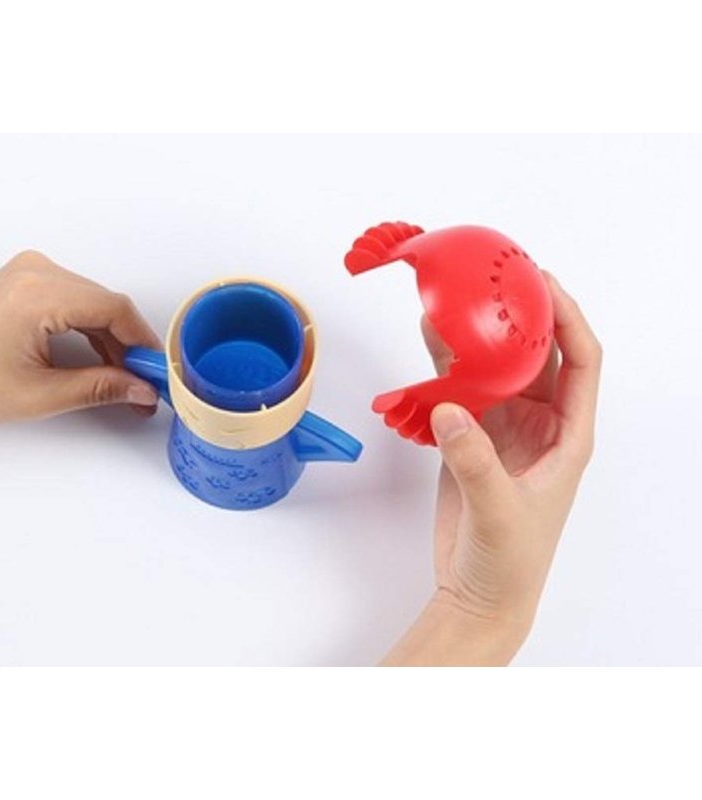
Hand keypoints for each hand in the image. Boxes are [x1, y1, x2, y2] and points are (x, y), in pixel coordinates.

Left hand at [0, 250, 161, 422]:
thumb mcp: (40, 394)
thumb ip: (100, 388)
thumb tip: (141, 389)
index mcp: (37, 295)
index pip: (114, 309)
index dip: (143, 343)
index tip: (157, 371)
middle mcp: (36, 273)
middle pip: (107, 305)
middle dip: (130, 346)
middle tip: (144, 383)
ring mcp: (30, 273)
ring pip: (94, 303)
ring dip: (113, 339)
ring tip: (123, 378)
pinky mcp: (27, 281)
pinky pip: (76, 300)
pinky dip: (92, 329)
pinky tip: (101, 359)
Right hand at [383, 273, 601, 664]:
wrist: (478, 592)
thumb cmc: (509, 561)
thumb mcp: (500, 510)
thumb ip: (474, 460)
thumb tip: (448, 408)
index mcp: (568, 436)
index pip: (582, 361)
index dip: (568, 317)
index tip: (542, 283)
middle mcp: (540, 424)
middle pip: (539, 353)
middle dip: (521, 314)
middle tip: (497, 276)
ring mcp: (504, 429)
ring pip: (496, 367)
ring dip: (478, 337)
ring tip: (456, 301)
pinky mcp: (470, 437)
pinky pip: (460, 390)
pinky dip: (445, 367)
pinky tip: (429, 344)